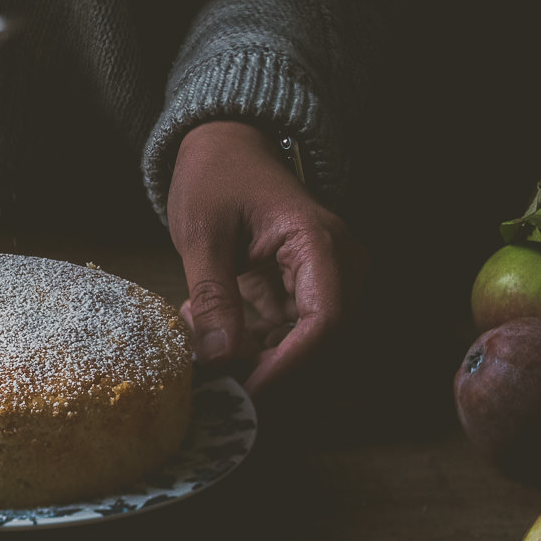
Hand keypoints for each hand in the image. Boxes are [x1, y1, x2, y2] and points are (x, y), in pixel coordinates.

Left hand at [167, 121, 364, 397]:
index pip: (325, 321)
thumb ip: (213, 295)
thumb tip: (219, 360)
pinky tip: (210, 331)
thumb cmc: (216, 176)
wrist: (225, 145)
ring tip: (203, 345)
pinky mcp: (305, 292)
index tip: (247, 394)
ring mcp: (326, 279)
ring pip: (305, 346)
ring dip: (256, 360)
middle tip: (216, 387)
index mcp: (319, 241)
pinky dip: (252, 346)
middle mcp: (338, 264)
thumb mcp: (203, 233)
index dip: (290, 367)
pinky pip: (289, 336)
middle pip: (322, 343)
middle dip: (271, 372)